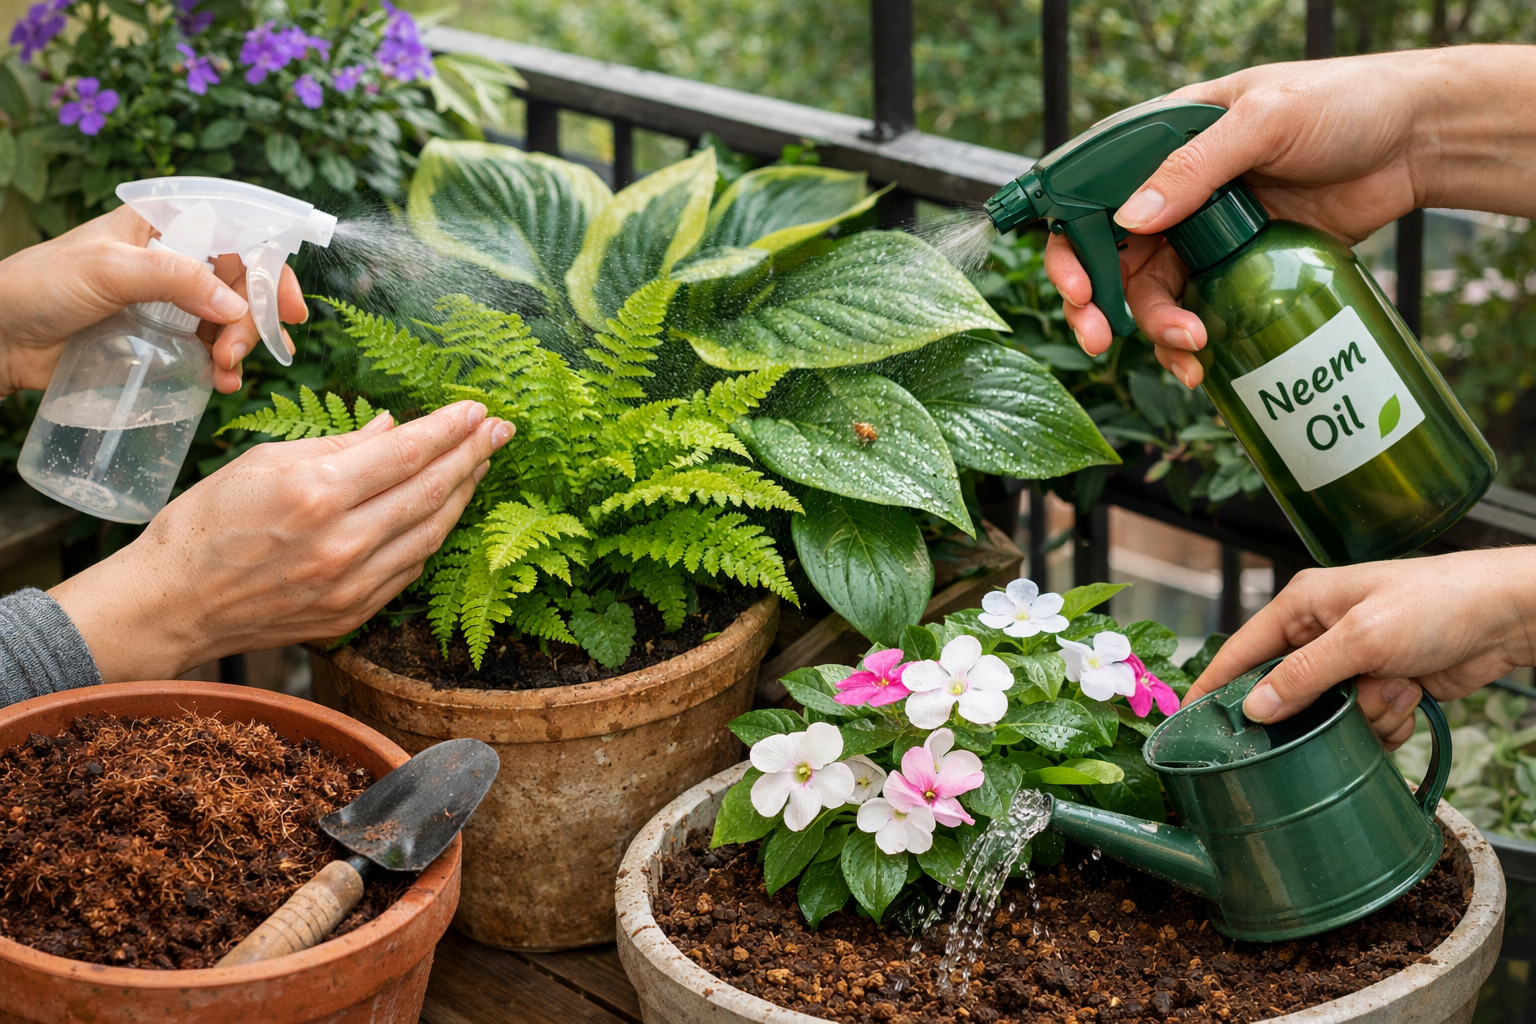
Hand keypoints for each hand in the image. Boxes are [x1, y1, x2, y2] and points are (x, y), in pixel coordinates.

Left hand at [0, 204, 306, 397]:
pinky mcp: (163, 341)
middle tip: (238, 352)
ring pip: (233, 320)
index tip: (288, 308)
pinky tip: (221, 383)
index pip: (238, 235)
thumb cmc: (38, 286)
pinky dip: (224, 369)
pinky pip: (210, 351)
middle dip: (253, 319)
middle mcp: (175, 260)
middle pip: (243, 283)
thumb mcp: (107, 271)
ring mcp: (171, 303)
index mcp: (165, 226)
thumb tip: (233, 304)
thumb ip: (174, 279)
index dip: (271, 266)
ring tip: (226, 372)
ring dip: (242, 347)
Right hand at [49, 400, 514, 681]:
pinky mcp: (352, 613)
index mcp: (316, 493)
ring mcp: (351, 584)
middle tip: (501, 430)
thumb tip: (393, 427)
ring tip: (480, 465)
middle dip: (472, 456)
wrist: (173, 604)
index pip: (407, 453)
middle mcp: (342, 542)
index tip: (478, 409)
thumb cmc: (205, 524)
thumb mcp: (262, 463)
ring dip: (462, 496)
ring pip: (430, 533)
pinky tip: (443, 511)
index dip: (450, 429)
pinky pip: (409, 568)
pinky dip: (431, 535)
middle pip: (430, 491)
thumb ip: (338, 446)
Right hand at [1043, 45, 1535, 385]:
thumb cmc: (1344, 102)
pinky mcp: (1239, 267)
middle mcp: (1172, 191)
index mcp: (1161, 143)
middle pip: (1109, 257)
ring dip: (1155, 330)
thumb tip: (1129, 220)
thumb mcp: (1266, 120)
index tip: (1080, 287)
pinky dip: (1191, 341)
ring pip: (1151, 294)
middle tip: (1100, 341)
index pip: (1089, 196)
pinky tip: (1203, 361)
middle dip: (1098, 304)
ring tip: (1192, 350)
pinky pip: (1197, 310)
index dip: (1071, 245)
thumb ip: (1195, 167)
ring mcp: (1204, 233)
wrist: (1418, 139)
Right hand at [1183, 548, 1535, 748]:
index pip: (1242, 649)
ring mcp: (1354, 662)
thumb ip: (1303, 674)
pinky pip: (1364, 725)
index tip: (1189, 721)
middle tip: (1336, 710)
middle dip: (1317, 709)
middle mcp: (1323, 632)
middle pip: (1289, 692)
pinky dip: (1388, 723)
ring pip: (1329, 716)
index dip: (1215, 684)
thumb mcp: (1362, 637)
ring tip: (1397, 688)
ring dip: (1364, 716)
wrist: (1508, 617)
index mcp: (1303, 604)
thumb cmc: (1437, 603)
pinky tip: (1412, 698)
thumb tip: (1254, 708)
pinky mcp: (1383, 686)